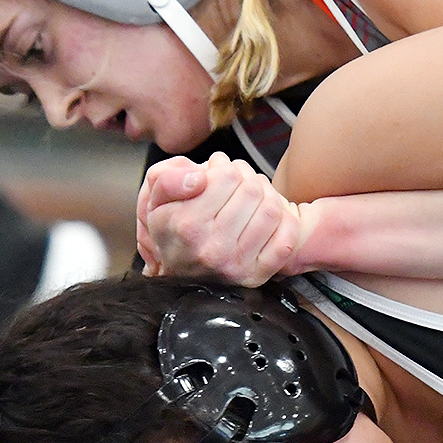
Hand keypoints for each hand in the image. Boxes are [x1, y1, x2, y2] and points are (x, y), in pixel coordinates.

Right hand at [137, 152, 304, 283]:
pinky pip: (286, 238)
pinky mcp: (256, 275)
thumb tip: (199, 177)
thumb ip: (167, 180)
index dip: (225, 166)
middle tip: (237, 179)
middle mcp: (212, 248)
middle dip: (246, 176)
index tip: (218, 169)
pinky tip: (268, 214)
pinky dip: (285, 220)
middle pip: (251, 190)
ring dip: (267, 193)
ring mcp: (237, 265)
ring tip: (252, 193)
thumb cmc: (172, 234)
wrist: (179, 277)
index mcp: (187, 227)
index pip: (226, 176)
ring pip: (271, 209)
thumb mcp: (156, 203)